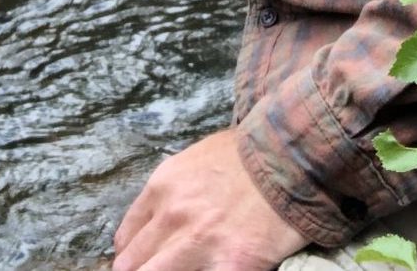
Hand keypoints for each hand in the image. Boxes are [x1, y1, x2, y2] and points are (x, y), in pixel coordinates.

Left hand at [113, 130, 307, 270]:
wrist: (292, 158)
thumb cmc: (248, 157)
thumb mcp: (195, 161)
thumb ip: (172, 191)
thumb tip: (161, 220)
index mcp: (162, 188)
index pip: (125, 240)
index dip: (131, 258)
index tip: (141, 264)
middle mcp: (173, 217)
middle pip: (131, 266)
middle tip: (156, 270)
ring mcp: (198, 244)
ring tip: (184, 270)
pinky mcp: (230, 265)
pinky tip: (213, 270)